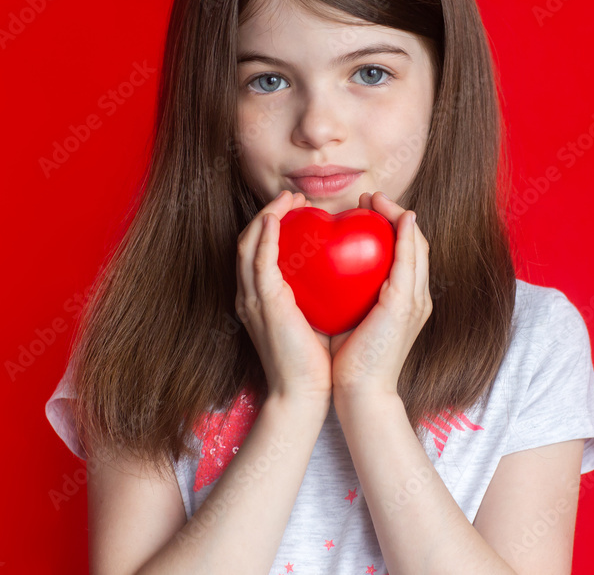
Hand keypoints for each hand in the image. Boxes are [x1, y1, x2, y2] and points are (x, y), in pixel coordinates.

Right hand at [235, 190, 331, 406]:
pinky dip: (264, 237)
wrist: (305, 395)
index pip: (261, 254)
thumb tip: (346, 275)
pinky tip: (275, 219)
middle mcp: (251, 297)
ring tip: (287, 199)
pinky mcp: (262, 304)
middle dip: (268, 214)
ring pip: (248, 245)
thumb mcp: (317, 320)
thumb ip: (322, 296)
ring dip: (266, 216)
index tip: (299, 210)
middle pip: (249, 242)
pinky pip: (258, 262)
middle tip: (293, 197)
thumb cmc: (316, 364)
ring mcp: (252, 300)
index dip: (274, 227)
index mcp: (262, 300)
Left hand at [329, 191, 432, 402]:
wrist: (359, 392)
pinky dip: (406, 236)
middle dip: (397, 214)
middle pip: (416, 244)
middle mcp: (416, 299)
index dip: (391, 227)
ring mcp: (415, 301)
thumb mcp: (349, 319)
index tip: (366, 210)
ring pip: (418, 247)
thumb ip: (345, 295)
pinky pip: (409, 261)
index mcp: (404, 302)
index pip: (404, 255)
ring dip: (400, 217)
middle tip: (371, 198)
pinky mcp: (405, 304)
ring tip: (378, 200)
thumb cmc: (349, 361)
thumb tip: (324, 274)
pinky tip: (398, 218)